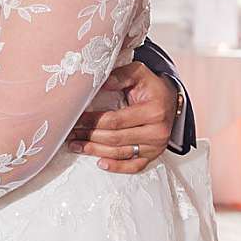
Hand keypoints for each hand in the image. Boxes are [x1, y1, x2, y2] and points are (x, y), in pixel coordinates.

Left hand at [67, 59, 176, 173]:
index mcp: (153, 111)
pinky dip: (117, 167)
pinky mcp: (154, 155)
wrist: (170, 100)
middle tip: (71, 133)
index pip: (115, 120)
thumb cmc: (151, 87)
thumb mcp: (138, 73)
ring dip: (95, 151)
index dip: (93, 121)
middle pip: (115, 138)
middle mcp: (157, 132)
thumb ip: (120, 76)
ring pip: (120, 153)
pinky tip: (100, 163)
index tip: (76, 119)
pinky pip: (134, 166)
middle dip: (89, 136)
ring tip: (76, 145)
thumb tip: (100, 83)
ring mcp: (156, 146)